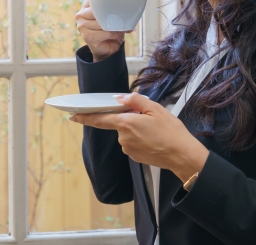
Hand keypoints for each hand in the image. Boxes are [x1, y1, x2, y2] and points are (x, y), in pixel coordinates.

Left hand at [69, 92, 209, 182]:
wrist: (182, 155)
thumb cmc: (171, 132)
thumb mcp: (155, 109)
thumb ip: (135, 101)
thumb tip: (120, 99)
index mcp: (126, 123)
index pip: (100, 119)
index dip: (85, 117)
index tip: (73, 115)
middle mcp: (123, 137)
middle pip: (119, 124)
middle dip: (129, 120)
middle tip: (148, 120)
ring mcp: (128, 148)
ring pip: (126, 133)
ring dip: (136, 130)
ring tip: (154, 130)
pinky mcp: (133, 156)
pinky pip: (132, 143)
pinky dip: (140, 139)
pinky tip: (153, 139)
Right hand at [75, 0, 132, 61]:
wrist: (107, 48)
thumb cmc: (109, 28)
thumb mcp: (110, 11)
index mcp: (85, 6)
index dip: (105, 0)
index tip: (115, 2)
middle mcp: (80, 15)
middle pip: (97, 11)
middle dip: (111, 15)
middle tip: (123, 18)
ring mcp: (82, 27)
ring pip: (102, 22)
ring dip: (115, 26)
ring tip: (122, 28)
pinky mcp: (87, 37)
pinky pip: (104, 32)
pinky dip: (113, 34)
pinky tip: (115, 35)